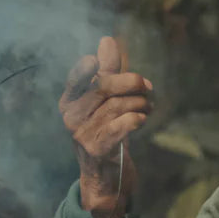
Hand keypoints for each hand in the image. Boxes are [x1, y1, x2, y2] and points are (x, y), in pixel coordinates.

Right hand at [59, 35, 153, 217]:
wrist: (106, 177)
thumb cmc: (106, 133)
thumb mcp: (105, 102)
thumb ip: (107, 72)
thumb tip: (107, 40)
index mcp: (69, 101)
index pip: (75, 79)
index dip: (83, 69)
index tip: (94, 61)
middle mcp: (71, 117)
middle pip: (103, 88)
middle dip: (131, 83)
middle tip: (148, 86)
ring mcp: (82, 134)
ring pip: (117, 106)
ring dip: (140, 102)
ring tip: (149, 106)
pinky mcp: (97, 149)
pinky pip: (121, 125)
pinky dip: (137, 118)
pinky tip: (143, 119)